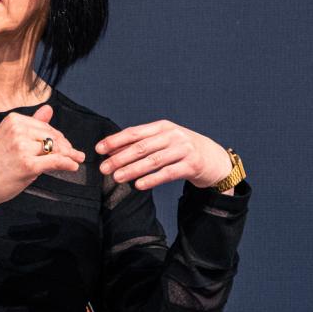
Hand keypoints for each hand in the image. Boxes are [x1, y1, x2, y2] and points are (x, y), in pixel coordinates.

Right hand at [0, 104, 85, 224]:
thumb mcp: (9, 137)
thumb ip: (31, 123)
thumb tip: (48, 109)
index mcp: (13, 120)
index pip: (44, 125)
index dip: (57, 136)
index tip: (66, 144)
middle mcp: (17, 130)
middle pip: (51, 136)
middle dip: (65, 146)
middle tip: (74, 154)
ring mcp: (22, 147)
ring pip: (55, 148)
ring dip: (69, 155)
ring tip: (76, 159)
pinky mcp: (28, 165)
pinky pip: (55, 161)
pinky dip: (67, 164)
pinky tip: (72, 166)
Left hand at [95, 121, 232, 191]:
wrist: (214, 158)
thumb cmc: (182, 149)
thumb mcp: (164, 140)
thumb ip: (142, 143)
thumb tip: (112, 151)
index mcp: (162, 127)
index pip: (134, 132)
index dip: (115, 141)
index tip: (99, 149)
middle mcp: (173, 135)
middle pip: (141, 147)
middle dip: (120, 158)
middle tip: (104, 168)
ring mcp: (183, 149)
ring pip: (153, 161)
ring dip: (132, 169)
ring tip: (117, 178)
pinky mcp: (191, 165)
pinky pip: (167, 173)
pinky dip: (152, 179)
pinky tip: (138, 185)